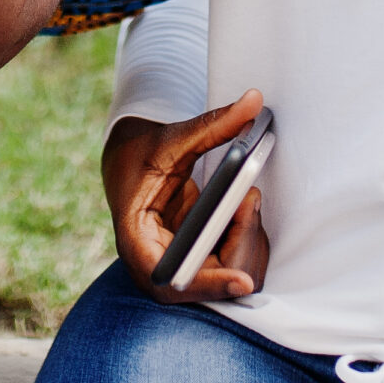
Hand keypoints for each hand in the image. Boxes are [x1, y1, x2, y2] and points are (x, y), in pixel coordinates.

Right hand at [103, 92, 271, 303]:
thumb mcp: (174, 138)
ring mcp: (169, 261)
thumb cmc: (144, 151)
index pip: (167, 275)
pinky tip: (243, 212)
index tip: (243, 280)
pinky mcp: (186, 257)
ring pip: (212, 277)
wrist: (129, 159)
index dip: (205, 281)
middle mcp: (150, 259)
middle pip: (196, 283)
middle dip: (232, 260)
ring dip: (238, 250)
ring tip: (246, 205)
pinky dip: (236, 241)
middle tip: (252, 214)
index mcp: (135, 237)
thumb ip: (214, 126)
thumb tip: (254, 100)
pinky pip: (218, 264)